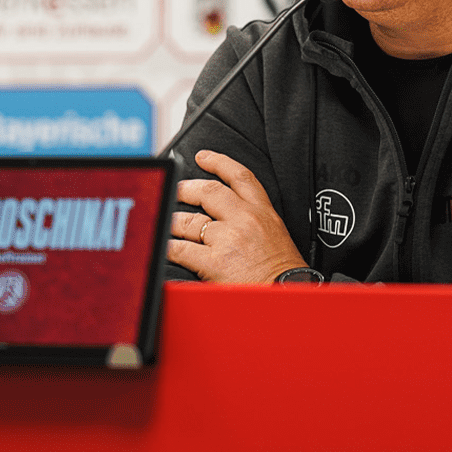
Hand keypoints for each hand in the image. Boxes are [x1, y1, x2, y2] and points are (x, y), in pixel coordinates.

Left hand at [168, 150, 307, 284]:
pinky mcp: (214, 261)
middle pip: (208, 191)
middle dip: (187, 188)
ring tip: (169, 222)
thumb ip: (255, 219)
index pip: (239, 176)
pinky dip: (170, 247)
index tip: (204, 157)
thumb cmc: (283, 273)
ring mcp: (227, 239)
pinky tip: (166, 246)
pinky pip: (182, 249)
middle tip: (178, 189)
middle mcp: (244, 219)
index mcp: (263, 211)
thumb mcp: (277, 233)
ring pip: (190, 220)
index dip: (219, 162)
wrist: (285, 294)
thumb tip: (229, 216)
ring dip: (174, 221)